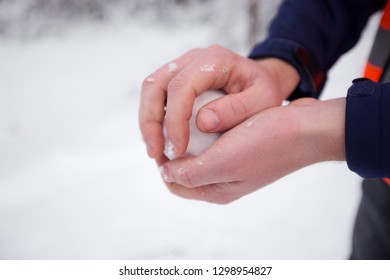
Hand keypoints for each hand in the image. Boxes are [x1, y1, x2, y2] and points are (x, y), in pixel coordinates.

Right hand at [139, 45, 299, 158]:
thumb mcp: (262, 101)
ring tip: (154, 151)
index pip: (181, 87)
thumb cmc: (264, 91)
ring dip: (148, 121)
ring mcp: (183, 66)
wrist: (263, 80)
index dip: (174, 120)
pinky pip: (156, 95)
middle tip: (155, 153)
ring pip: (150, 89)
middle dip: (150, 122)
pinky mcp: (177, 78)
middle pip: (155, 85)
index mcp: (214, 60)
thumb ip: (236, 110)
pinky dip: (154, 119)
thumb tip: (203, 123)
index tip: (177, 151)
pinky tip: (160, 140)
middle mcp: (193, 59)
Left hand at [158, 98, 345, 203]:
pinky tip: (202, 113)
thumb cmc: (268, 145)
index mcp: (216, 190)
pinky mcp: (241, 147)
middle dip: (172, 149)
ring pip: (197, 154)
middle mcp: (222, 181)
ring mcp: (233, 164)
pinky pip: (212, 141)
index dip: (163, 162)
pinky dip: (202, 130)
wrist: (306, 129)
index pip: (174, 183)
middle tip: (169, 123)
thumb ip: (191, 172)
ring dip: (186, 138)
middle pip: (184, 169)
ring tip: (182, 116)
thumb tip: (165, 170)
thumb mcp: (225, 162)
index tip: (161, 135)